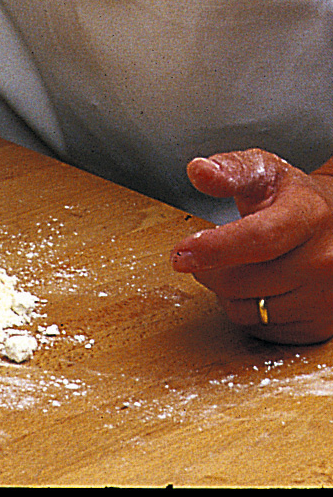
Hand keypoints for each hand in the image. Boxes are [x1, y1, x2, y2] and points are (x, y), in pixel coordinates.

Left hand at [170, 149, 332, 344]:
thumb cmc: (295, 198)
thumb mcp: (266, 172)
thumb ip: (230, 170)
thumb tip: (199, 170)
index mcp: (309, 216)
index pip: (257, 240)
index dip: (213, 249)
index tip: (181, 255)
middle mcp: (325, 260)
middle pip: (242, 281)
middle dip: (209, 269)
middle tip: (206, 252)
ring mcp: (327, 297)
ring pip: (247, 310)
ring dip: (226, 292)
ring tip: (235, 266)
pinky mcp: (322, 324)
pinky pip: (263, 329)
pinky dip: (247, 311)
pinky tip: (254, 287)